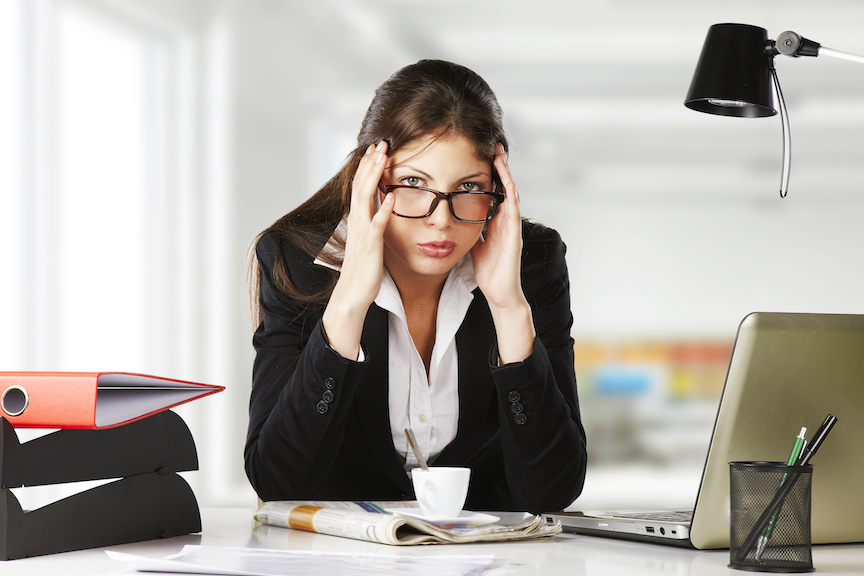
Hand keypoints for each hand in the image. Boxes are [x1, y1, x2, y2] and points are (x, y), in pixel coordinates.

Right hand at [322, 141, 393, 358]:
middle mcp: (357, 222)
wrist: (352, 295)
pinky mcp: (371, 247)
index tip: (376, 149)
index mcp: (357, 220)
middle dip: (371, 164)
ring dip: (374, 177)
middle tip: (380, 143)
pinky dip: (383, 210)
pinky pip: (377, 226)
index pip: (361, 186)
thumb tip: (380, 209)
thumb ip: (372, 224)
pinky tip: (391, 197)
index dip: (367, 167)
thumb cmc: (363, 270)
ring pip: (366, 199)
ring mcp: (363, 233)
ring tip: (383, 159)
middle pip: (361, 186)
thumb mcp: (367, 241)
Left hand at [471, 143, 534, 362]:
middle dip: (499, 167)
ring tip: (500, 155)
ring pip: (511, 193)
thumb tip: (452, 218)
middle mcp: (505, 220)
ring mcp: (511, 226)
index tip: (481, 155)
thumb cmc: (488, 270)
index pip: (493, 190)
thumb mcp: (474, 243)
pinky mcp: (514, 235)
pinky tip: (508, 182)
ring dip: (506, 174)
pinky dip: (511, 195)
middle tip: (493, 145)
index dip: (489, 174)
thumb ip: (469, 229)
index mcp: (496, 221)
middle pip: (504, 186)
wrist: (499, 293)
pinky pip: (513, 210)